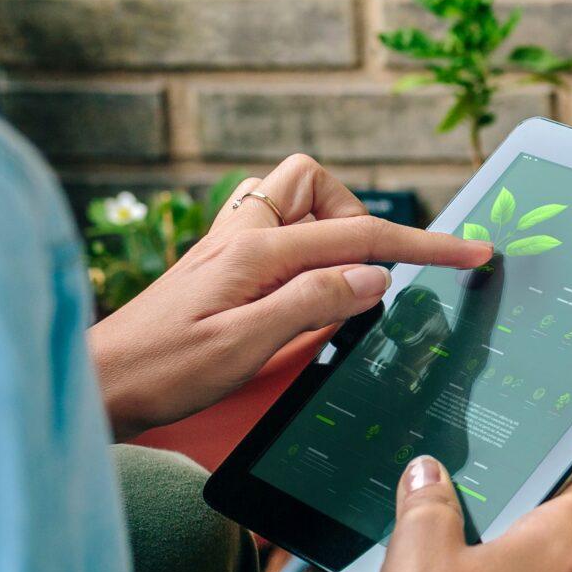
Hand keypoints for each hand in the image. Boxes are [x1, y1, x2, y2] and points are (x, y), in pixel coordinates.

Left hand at [89, 154, 493, 439]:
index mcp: (256, 250)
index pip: (360, 235)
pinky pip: (278, 236)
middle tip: (360, 282)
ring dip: (328, 236)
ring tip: (328, 291)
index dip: (425, 244)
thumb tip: (374, 274)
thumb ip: (313, 301)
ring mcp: (229, 247)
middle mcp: (242, 235)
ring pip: (298, 205)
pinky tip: (297, 300)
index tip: (473, 252)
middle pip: (321, 189)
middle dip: (357, 223)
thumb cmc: (162, 371)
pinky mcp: (220, 266)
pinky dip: (303, 256)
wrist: (98, 383)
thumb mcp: (246, 345)